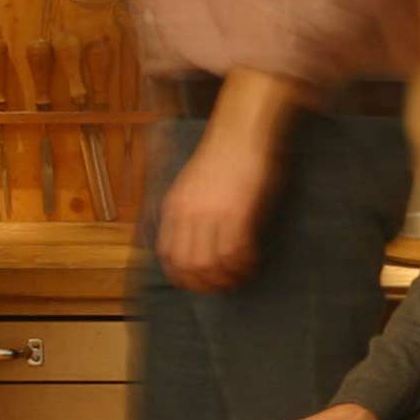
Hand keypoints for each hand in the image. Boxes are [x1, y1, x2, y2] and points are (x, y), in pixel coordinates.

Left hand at [157, 125, 278, 291]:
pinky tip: (251, 262)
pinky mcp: (238, 212)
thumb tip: (195, 240)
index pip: (168, 254)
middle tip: (221, 287)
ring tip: (238, 277)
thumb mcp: (192, 184)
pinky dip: (244, 263)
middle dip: (205, 284)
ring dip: (226, 277)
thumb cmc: (221, 155)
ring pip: (212, 264)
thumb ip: (189, 211)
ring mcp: (213, 214)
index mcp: (175, 206)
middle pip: (189, 265)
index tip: (195, 283)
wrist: (240, 131)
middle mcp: (190, 213)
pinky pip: (237, 251)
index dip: (180, 276)